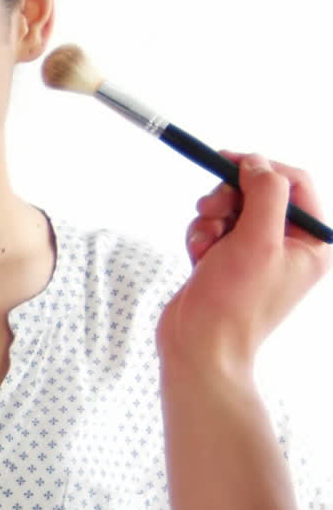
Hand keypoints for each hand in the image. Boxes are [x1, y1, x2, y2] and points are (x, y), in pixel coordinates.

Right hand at [157, 153, 331, 374]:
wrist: (200, 347)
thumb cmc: (235, 302)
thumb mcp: (259, 240)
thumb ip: (265, 192)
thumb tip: (257, 163)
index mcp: (312, 244)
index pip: (297, 183)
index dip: (264, 168)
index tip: (231, 163)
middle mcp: (289, 247)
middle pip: (260, 191)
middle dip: (230, 196)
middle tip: (212, 207)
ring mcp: (256, 255)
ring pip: (231, 207)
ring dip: (211, 217)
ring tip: (205, 242)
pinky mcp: (227, 261)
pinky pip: (213, 227)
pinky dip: (201, 236)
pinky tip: (198, 257)